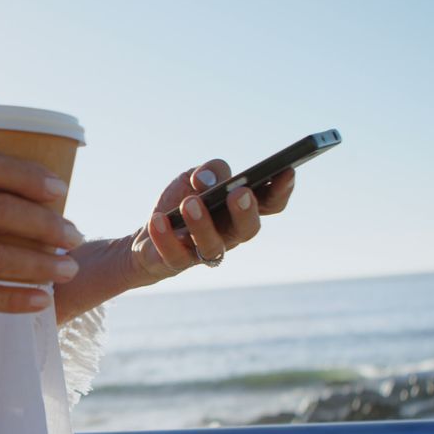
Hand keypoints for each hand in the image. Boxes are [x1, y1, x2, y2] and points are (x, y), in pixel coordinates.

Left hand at [129, 159, 295, 281]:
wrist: (147, 237)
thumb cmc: (180, 203)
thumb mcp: (193, 177)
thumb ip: (209, 171)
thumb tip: (208, 179)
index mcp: (240, 210)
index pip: (270, 204)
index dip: (281, 190)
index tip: (287, 170)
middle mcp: (230, 234)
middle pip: (248, 230)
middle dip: (245, 211)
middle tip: (239, 193)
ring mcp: (205, 252)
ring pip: (212, 245)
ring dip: (202, 224)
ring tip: (190, 202)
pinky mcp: (177, 262)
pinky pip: (175, 255)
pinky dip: (166, 237)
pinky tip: (159, 219)